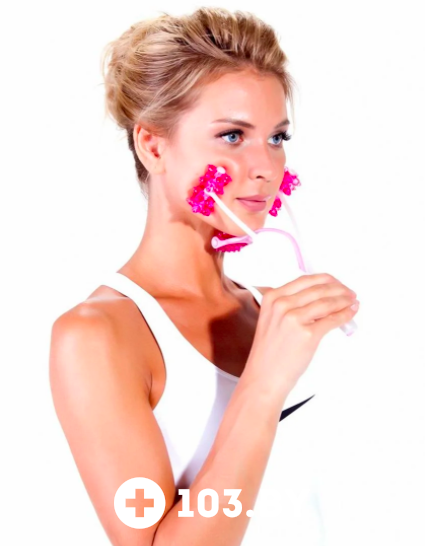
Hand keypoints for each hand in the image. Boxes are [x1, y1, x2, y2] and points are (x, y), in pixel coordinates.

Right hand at [246, 273, 358, 392]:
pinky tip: (350, 313)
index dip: (325, 280)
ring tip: (353, 301)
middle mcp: (282, 305)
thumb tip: (320, 297)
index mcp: (272, 298)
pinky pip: (332, 320)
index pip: (305, 280)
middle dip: (339, 289)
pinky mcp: (308, 334)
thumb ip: (289, 305)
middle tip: (349, 292)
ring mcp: (294, 319)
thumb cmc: (269, 353)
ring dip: (344, 300)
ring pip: (327, 302)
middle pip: (318, 289)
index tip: (336, 282)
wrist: (264, 376)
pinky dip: (345, 315)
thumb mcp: (272, 320)